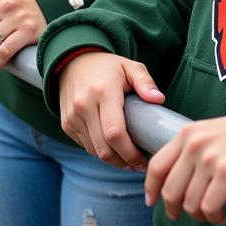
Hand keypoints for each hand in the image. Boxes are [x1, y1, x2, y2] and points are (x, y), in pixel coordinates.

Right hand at [59, 51, 164, 170]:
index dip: (131, 152)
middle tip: (139, 164)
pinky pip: (85, 146)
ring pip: (94, 151)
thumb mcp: (130, 66)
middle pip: (104, 149)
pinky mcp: (66, 124)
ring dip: (112, 159)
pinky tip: (112, 147)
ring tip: (128, 157)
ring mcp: (72, 116)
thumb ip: (145, 82)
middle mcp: (84, 105)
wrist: (73, 61)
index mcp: (103, 91)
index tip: (145, 159)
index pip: (115, 133)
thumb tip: (159, 100)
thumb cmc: (108, 66)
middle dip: (123, 162)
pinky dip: (100, 151)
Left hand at [146, 109, 225, 223]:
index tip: (152, 201)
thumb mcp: (211, 132)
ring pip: (189, 203)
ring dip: (200, 215)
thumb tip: (176, 179)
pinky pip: (209, 207)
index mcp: (188, 133)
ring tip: (213, 212)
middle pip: (170, 189)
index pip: (156, 165)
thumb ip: (192, 149)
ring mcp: (210, 157)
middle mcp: (195, 143)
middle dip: (174, 209)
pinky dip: (214, 217)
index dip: (151, 188)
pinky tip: (222, 214)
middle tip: (184, 214)